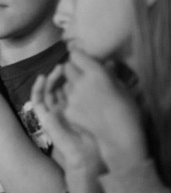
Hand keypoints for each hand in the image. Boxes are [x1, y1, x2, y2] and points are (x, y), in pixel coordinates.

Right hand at [31, 66, 103, 171]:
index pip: (72, 83)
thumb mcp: (107, 103)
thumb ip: (104, 86)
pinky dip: (38, 88)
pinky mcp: (45, 116)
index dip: (73, 71)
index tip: (79, 60)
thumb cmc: (104, 130)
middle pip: (59, 84)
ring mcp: (53, 111)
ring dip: (51, 77)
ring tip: (59, 68)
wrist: (92, 153)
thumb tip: (108, 64)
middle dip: (62, 72)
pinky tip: (43, 77)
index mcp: (79, 104)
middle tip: (68, 62)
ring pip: (48, 89)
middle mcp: (65, 107)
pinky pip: (38, 100)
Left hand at [63, 50, 147, 170]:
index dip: (78, 56)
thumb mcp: (121, 88)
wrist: (119, 137)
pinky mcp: (67, 110)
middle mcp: (81, 82)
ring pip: (65, 84)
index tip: (82, 59)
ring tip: (84, 94)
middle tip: (80, 75)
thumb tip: (107, 62)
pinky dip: (71, 101)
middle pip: (66, 67)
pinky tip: (83, 108)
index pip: (76, 55)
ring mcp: (72, 97)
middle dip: (72, 69)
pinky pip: (66, 100)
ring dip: (71, 85)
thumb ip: (110, 73)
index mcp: (96, 73)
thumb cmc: (126, 110)